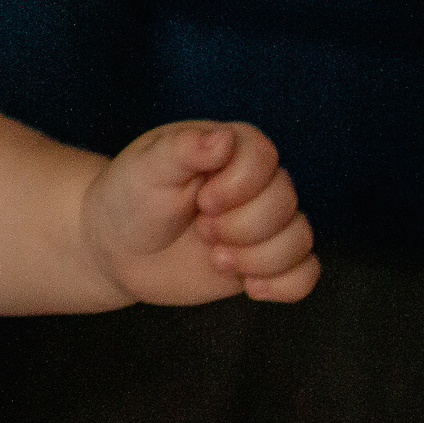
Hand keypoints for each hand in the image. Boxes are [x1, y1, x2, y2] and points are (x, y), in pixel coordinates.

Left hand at [82, 121, 318, 305]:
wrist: (117, 246)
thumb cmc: (129, 197)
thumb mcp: (147, 168)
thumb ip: (184, 148)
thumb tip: (224, 137)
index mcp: (230, 148)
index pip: (265, 158)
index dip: (240, 186)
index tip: (202, 201)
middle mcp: (256, 183)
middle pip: (285, 203)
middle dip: (241, 227)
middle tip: (202, 230)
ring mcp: (264, 223)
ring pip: (299, 239)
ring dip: (257, 258)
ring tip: (215, 258)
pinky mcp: (265, 260)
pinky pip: (306, 273)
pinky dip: (285, 284)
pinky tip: (249, 286)